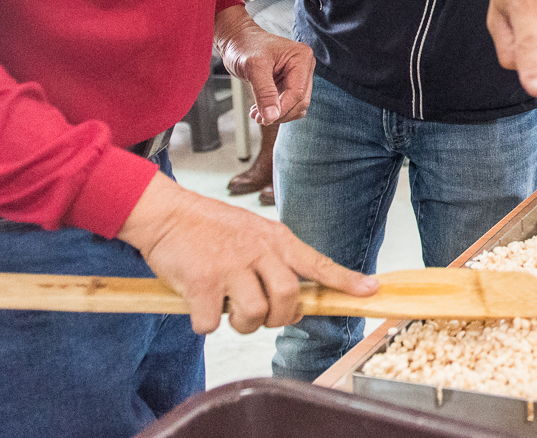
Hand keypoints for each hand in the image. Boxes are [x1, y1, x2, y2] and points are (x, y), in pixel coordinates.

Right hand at [118, 173, 374, 333]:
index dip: (345, 280)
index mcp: (275, 239)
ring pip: (255, 315)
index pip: (318, 263)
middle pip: (289, 299)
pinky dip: (205, 322)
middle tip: (262, 316)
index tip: (369, 290)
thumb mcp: (254, 234)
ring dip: (241, 324)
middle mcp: (258, 251)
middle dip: (280, 318)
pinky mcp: (202, 282)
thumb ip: (275, 264)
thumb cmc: (210, 228)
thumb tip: (295, 306)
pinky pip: (212, 323)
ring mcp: (230, 266)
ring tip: (227, 309)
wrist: (167, 213)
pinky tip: (198, 304)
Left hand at [215, 6, 314, 123]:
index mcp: (301, 58)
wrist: (238, 40)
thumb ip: (264, 92)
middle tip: (258, 118)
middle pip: (300, 101)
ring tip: (256, 114)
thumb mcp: (253, 68)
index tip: (264, 119)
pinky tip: (259, 110)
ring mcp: (298, 75)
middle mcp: (304, 66)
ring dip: (277, 114)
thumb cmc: (245, 46)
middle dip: (279, 113)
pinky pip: (288, 103)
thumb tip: (272, 117)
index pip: (297, 92)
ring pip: (296, 105)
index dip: (282, 109)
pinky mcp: (290, 83)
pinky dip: (275, 110)